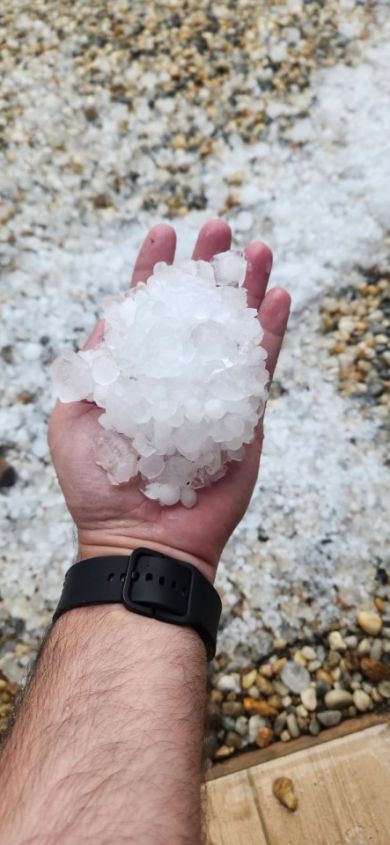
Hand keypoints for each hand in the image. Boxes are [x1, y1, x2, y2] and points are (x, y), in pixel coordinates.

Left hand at [48, 220, 289, 581]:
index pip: (147, 310)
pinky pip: (260, 368)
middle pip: (196, 311)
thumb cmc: (99, 483)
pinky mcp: (245, 417)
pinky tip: (277, 297)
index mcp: (137, 371)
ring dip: (245, 289)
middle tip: (219, 228)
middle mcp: (177, 375)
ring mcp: (213, 393)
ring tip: (255, 249)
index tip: (164, 232)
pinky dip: (270, 332)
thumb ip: (95, 366)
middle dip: (207, 268)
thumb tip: (113, 316)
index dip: (155, 271)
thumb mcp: (76, 416)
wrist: (141, 537)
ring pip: (233, 330)